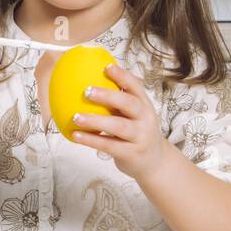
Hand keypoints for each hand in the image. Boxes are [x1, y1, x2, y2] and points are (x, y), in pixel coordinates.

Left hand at [69, 63, 166, 179]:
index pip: (136, 87)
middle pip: (130, 104)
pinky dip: (92, 140)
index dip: (123, 76)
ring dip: (96, 120)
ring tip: (75, 117)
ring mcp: (140, 137)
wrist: (154, 163)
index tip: (106, 67)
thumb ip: (120, 101)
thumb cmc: (138, 133)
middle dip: (109, 96)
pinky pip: (109, 145)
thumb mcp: (135, 115)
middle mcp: (146, 119)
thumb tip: (92, 79)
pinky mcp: (132, 154)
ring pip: (119, 126)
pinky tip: (76, 135)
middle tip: (87, 91)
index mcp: (145, 105)